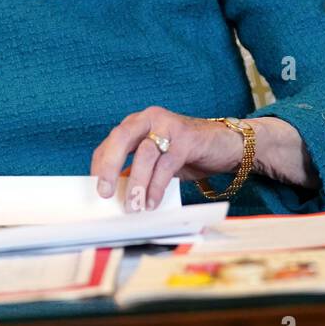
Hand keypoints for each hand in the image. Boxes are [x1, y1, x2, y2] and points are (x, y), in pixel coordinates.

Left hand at [91, 106, 245, 212]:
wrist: (228, 145)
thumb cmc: (188, 153)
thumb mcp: (158, 162)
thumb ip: (137, 171)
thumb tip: (115, 194)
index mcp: (138, 123)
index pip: (110, 142)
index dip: (100, 165)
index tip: (96, 189)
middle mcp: (150, 118)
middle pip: (121, 138)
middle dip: (109, 166)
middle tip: (103, 193)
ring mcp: (169, 125)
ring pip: (145, 153)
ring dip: (137, 183)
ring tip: (134, 206)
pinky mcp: (187, 138)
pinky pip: (167, 163)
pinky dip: (157, 186)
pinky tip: (153, 202)